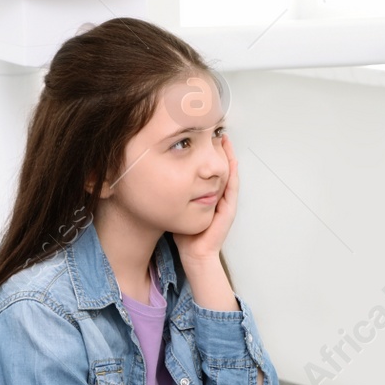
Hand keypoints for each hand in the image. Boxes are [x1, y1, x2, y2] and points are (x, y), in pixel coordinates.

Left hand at [174, 134, 238, 266]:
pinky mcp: (229, 209)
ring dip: (228, 155)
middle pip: (221, 166)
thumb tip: (151, 175)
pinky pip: (232, 185)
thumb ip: (170, 192)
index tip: (201, 135)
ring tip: (224, 137)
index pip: (210, 168)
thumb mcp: (175, 206)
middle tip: (216, 129)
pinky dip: (232, 170)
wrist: (195, 255)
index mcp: (207, 195)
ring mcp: (226, 202)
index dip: (207, 152)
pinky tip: (229, 157)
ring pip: (229, 172)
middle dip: (219, 148)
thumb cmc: (185, 236)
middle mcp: (219, 196)